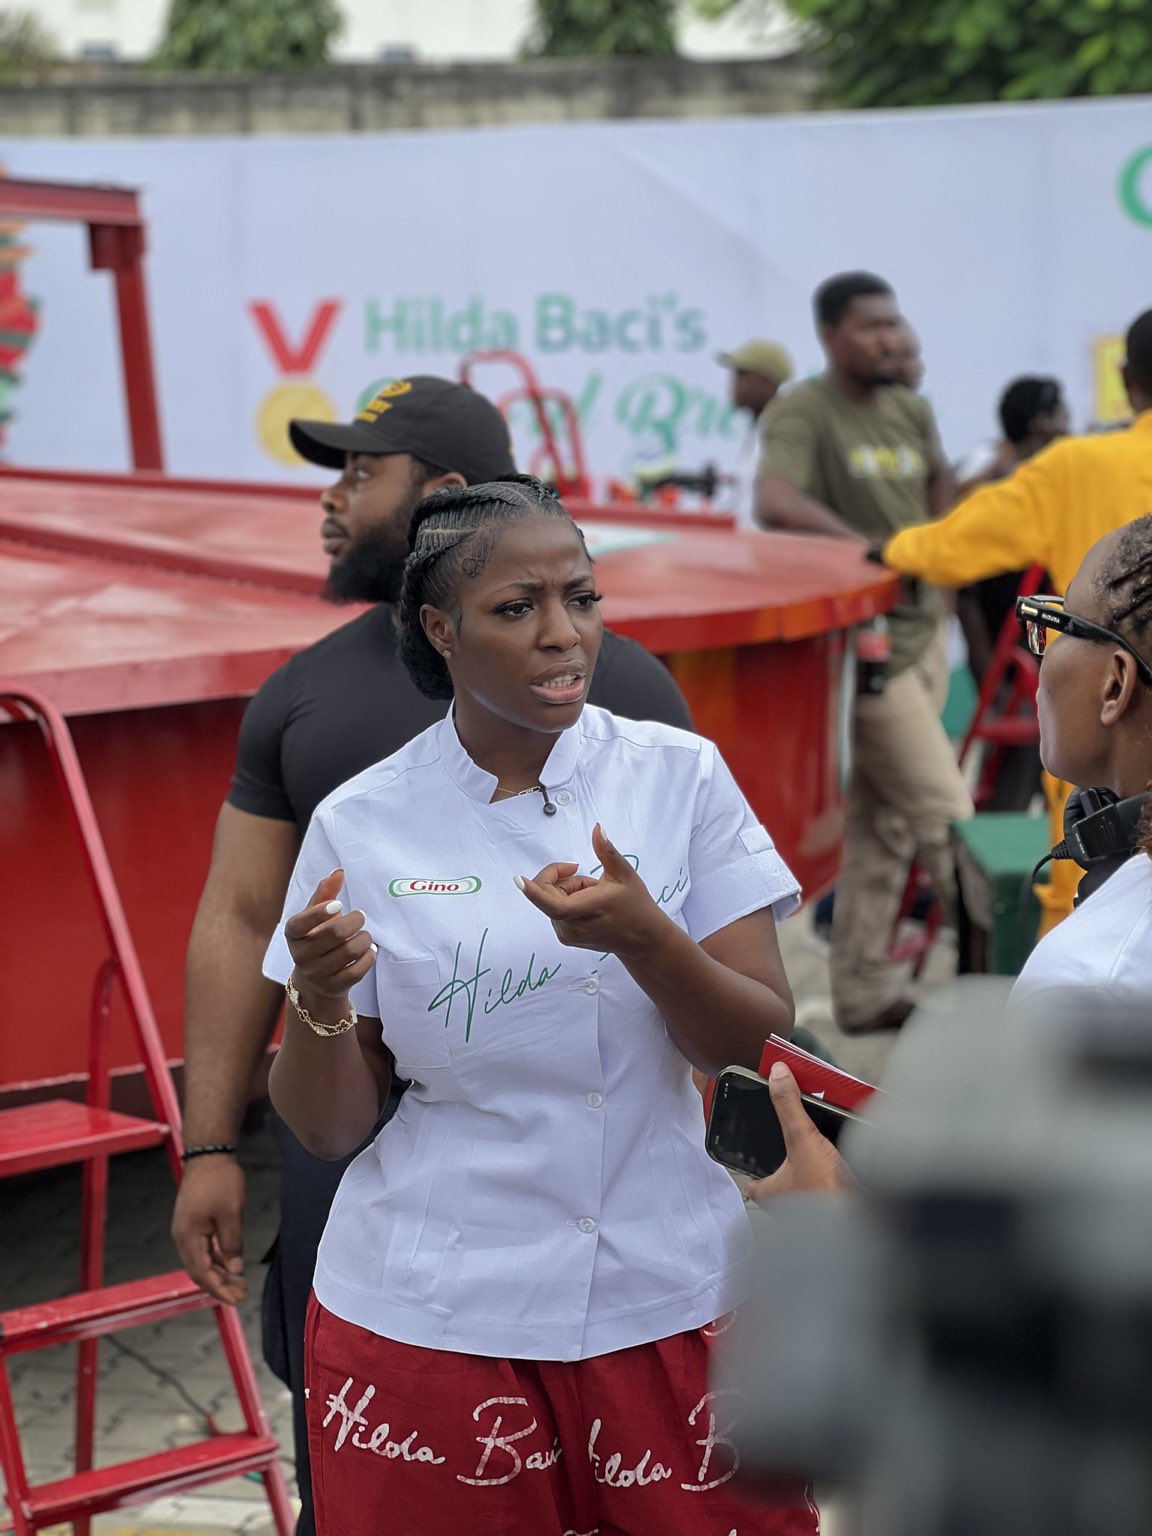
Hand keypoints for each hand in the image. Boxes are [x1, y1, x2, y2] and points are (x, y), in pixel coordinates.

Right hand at [171, 1154, 247, 1305]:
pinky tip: (231, 1264)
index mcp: (189, 1237)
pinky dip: (216, 1259)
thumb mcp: (232, 1214)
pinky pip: (203, 1249)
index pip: (202, 1273)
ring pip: (201, 1261)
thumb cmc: (220, 1180)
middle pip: (199, 1271)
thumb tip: (234, 1269)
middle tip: (241, 1295)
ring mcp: (186, 1230)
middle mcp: (183, 1237)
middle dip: (220, 1286)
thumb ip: (232, 1244)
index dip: (219, 1289)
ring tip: (240, 1283)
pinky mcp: (193, 1223)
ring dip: (219, 1273)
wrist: (208, 1154)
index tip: (237, 1300)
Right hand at [284, 868, 375, 1004]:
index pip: (301, 923)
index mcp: (293, 933)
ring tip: (364, 935)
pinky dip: (369, 956)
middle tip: (360, 916)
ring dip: (364, 938)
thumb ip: (325, 893)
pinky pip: (359, 970)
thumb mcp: (315, 916)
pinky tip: (368, 950)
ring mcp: (316, 974)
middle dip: (355, 920)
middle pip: (335, 933)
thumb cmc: (317, 938)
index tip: (338, 905)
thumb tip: (339, 871)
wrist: (315, 980)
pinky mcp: (333, 987)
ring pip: (350, 951)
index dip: (320, 912)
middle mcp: (300, 955)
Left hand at [515, 824, 663, 956]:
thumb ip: (607, 851)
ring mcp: (567, 935)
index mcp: (587, 909)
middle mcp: (573, 926)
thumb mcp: (624, 874)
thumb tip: (597, 828)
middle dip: (565, 879)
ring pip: (552, 900)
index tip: (519, 879)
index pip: (552, 902)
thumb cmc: (635, 904)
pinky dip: (567, 901)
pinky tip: (589, 906)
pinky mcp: (565, 938)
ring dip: (568, 891)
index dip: (533, 890)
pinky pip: (555, 910)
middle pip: (549, 893)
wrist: (642, 939)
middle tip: (592, 882)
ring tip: (595, 895)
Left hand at [745, 1062, 854, 1200]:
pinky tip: (848, 1160)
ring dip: (814, 1167)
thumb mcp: (802, 1139)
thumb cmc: (827, 1195)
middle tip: (794, 1142)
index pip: (753, 1182)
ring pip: (807, 1183)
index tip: (749, 1152)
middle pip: (781, 1180)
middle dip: (787, 1162)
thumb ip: (788, 1106)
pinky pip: (832, 1187)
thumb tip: (777, 1074)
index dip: (750, 1168)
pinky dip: (837, 1174)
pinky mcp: (838, 1207)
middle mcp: (791, 1205)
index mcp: (773, 1193)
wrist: (866, 1224)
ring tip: (822, 1147)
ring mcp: (815, 1208)